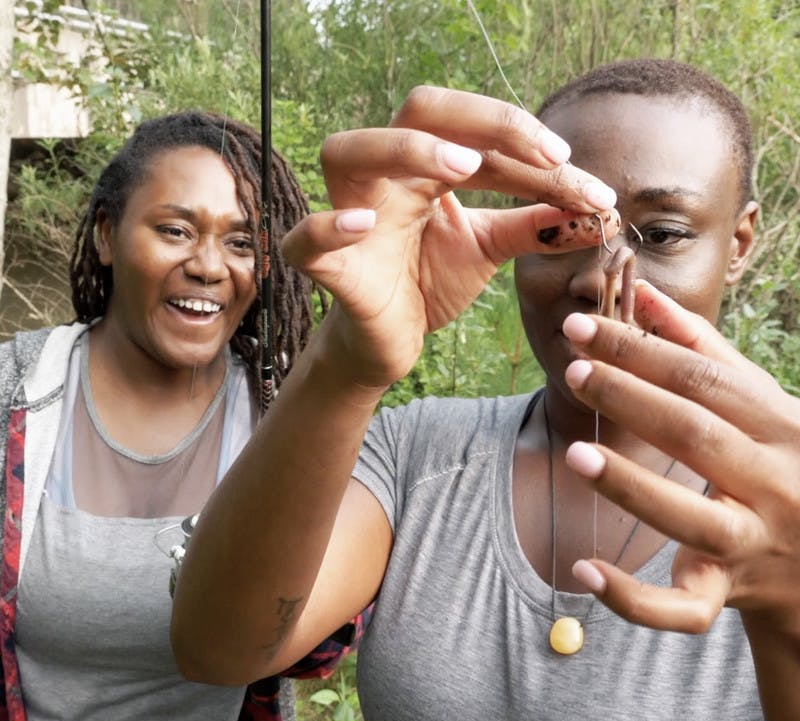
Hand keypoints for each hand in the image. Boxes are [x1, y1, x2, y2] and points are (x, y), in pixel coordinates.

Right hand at [283, 86, 619, 387]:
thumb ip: (535, 226)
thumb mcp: (487, 248)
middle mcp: (385, 178)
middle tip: (545, 155)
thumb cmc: (428, 283)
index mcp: (426, 168)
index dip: (528, 144)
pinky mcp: (329, 268)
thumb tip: (598, 211)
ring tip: (464, 167)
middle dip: (485, 121)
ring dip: (407, 150)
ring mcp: (350, 216)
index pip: (477, 133)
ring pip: (348, 152)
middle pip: (418, 112)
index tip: (582, 178)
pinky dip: (329, 228)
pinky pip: (306, 240)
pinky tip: (364, 224)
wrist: (389, 342)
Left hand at [560, 280, 799, 635]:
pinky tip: (584, 569)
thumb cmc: (779, 463)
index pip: (702, 378)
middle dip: (631, 398)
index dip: (639, 349)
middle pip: (695, 434)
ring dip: (630, 485)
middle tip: (575, 372)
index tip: (582, 328)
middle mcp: (773, 482)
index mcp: (781, 425)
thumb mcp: (758, 403)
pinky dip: (632, 596)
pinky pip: (682, 608)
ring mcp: (753, 541)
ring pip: (690, 517)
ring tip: (576, 453)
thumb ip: (701, 349)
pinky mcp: (729, 592)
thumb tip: (644, 295)